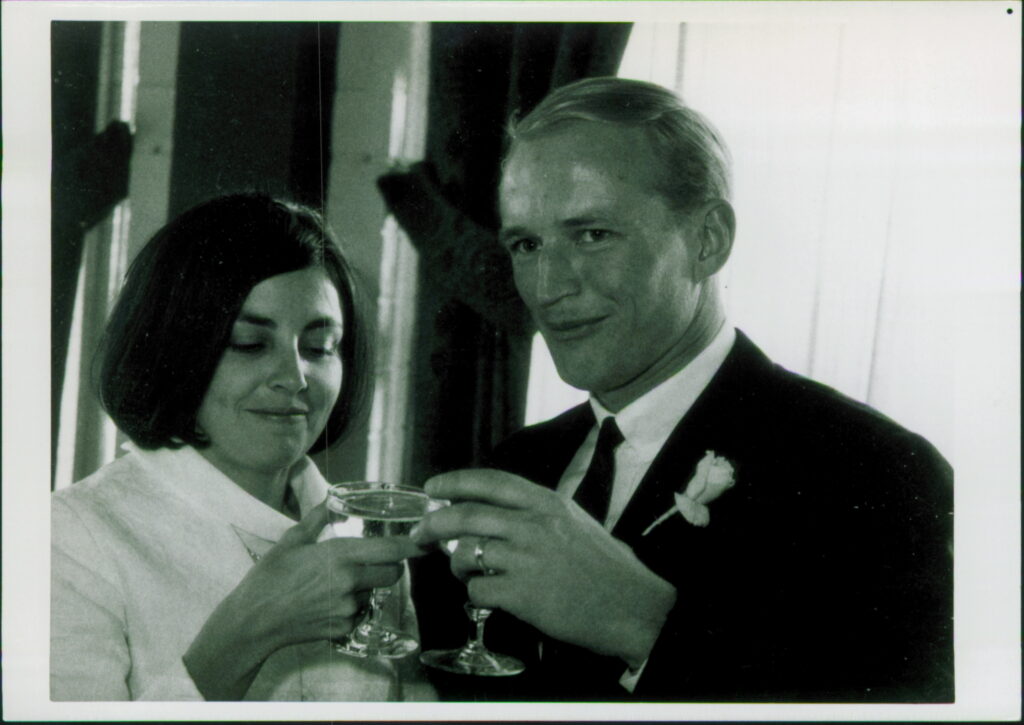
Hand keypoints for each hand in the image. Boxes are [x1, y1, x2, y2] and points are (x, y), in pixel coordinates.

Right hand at [184, 501, 421, 699]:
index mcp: (339, 555)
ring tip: (339, 584)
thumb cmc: (269, 577)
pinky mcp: (345, 628)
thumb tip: (328, 499)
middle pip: (392, 573)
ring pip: (375, 592)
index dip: (411, 545)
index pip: (390, 550)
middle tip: (373, 561)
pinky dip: (353, 606)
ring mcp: (349, 607)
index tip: (425, 540)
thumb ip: (316, 519)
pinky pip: (361, 612)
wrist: (254, 621)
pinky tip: (329, 602)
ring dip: (367, 586)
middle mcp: (349, 581)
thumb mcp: (291, 541)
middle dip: (390, 565)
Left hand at [410, 469, 676, 668]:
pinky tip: (490, 596)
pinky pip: (477, 590)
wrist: (633, 606)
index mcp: (547, 503)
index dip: (455, 482)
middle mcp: (534, 525)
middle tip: (420, 534)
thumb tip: (489, 512)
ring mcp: (527, 560)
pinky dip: (475, 594)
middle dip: (433, 524)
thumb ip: (535, 512)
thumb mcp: (573, 521)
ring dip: (457, 565)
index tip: (433, 487)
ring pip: (466, 554)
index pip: (490, 482)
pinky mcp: (523, 595)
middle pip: (466, 516)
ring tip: (466, 573)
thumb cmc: (604, 566)